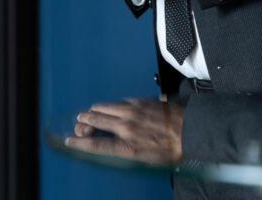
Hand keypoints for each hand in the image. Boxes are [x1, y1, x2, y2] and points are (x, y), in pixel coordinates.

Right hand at [65, 98, 184, 164]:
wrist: (191, 130)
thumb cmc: (173, 149)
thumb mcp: (146, 160)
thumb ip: (127, 152)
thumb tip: (115, 148)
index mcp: (127, 146)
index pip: (95, 145)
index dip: (79, 143)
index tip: (69, 141)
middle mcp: (127, 127)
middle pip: (93, 120)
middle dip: (83, 123)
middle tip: (82, 125)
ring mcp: (133, 111)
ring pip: (103, 107)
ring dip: (94, 111)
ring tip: (92, 114)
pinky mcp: (140, 101)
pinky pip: (118, 101)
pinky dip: (111, 105)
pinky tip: (113, 108)